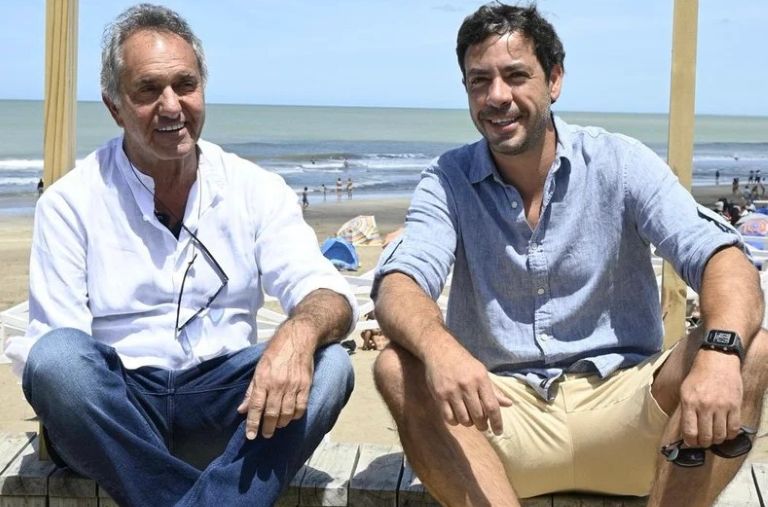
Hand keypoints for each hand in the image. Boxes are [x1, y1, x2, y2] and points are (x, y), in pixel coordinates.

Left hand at [237, 322, 314, 438]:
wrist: (297, 340)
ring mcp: (293, 386)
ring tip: (277, 426)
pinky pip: (301, 407)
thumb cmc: (275, 353)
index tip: (250, 436)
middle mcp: (278, 385)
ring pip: (287, 413)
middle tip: (265, 435)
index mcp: (263, 380)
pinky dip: (295, 415)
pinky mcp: (305, 386)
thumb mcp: (258, 369)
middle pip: (271, 413)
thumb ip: (251, 391)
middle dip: (267, 428)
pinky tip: (291, 417)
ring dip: (281, 423)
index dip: (253, 423)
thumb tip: (242, 409)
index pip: (256, 406)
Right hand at [423, 341, 513, 434]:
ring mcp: (452, 391)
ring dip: (468, 423)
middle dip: (482, 425)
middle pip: (478, 416)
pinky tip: (457, 416)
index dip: (497, 422)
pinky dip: (455, 422)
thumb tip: (509, 404)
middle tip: (482, 425)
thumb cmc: (463, 362)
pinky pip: (449, 417)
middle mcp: (467, 385)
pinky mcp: (439, 395)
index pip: (492, 406)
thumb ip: (494, 390)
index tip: (498, 431)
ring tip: (469, 418)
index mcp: (481, 379)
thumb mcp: (481, 372)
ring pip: (464, 419)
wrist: (439, 350)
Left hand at [679, 349, 742, 447]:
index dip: (690, 442)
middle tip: (703, 442)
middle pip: (705, 436)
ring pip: (720, 435)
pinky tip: (726, 432)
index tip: (691, 443)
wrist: (717, 360)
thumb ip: (686, 410)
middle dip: (703, 443)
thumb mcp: (685, 390)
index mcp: (689, 402)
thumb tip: (687, 430)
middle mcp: (705, 406)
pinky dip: (730, 435)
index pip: (689, 431)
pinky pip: (734, 428)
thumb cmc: (699, 375)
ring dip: (716, 440)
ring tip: (714, 437)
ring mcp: (721, 406)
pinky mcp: (735, 406)